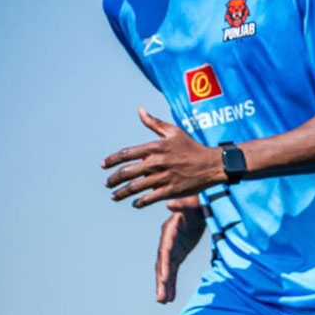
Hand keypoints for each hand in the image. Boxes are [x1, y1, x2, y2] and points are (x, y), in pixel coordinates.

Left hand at [102, 108, 225, 207]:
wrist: (211, 164)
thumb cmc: (191, 147)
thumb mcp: (173, 131)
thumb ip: (154, 123)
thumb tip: (140, 110)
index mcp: (156, 147)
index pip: (127, 153)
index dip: (112, 160)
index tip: (103, 165)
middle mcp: (157, 162)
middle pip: (127, 172)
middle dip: (113, 179)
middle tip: (107, 183)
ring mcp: (164, 177)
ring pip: (136, 187)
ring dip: (122, 193)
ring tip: (114, 196)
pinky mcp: (171, 190)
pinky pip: (150, 198)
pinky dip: (140, 202)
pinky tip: (134, 204)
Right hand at [155, 197, 204, 302]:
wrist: (200, 206)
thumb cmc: (197, 203)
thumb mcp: (192, 203)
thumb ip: (182, 205)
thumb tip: (170, 205)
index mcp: (170, 230)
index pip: (165, 250)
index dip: (164, 264)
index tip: (164, 278)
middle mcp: (167, 242)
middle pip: (162, 264)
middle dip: (161, 281)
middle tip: (161, 298)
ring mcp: (172, 249)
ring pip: (166, 271)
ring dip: (164, 286)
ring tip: (163, 301)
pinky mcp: (177, 254)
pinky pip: (172, 271)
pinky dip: (171, 283)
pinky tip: (170, 297)